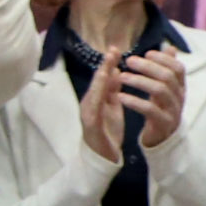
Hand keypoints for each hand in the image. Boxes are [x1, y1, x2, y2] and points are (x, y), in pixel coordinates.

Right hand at [76, 42, 125, 162]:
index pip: (104, 78)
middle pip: (97, 82)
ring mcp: (88, 113)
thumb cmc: (107, 130)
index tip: (116, 48)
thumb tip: (117, 71)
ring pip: (93, 94)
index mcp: (98, 98)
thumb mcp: (113, 107)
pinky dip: (98, 100)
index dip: (109, 63)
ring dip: (99, 81)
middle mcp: (90, 103)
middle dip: (104, 66)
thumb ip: (113, 90)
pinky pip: (94, 110)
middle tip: (112, 51)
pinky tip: (102, 92)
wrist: (102, 156)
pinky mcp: (90, 125)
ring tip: (106, 68)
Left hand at [121, 48, 185, 150]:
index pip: (177, 67)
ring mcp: (173, 110)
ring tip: (121, 77)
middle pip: (167, 76)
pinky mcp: (163, 123)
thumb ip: (165, 69)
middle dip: (147, 67)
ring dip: (139, 81)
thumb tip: (170, 47)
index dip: (163, 59)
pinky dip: (134, 101)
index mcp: (180, 87)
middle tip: (129, 61)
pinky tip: (120, 97)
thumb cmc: (161, 108)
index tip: (146, 53)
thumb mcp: (164, 88)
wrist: (162, 138)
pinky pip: (150, 110)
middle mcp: (179, 97)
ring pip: (160, 91)